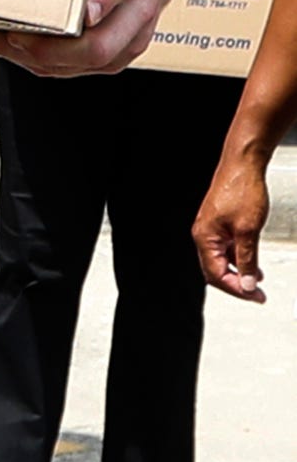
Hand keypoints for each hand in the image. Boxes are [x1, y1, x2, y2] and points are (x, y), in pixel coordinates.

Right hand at [197, 154, 270, 301]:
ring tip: (258, 282)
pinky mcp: (219, 224)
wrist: (243, 165)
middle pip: (215, 270)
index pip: (217, 275)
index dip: (238, 289)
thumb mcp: (249, 231)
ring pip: (221, 260)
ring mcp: (211, 229)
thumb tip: (249, 284)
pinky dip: (239, 260)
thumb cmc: (242, 191)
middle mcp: (204, 235)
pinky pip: (225, 249)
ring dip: (239, 273)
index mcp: (205, 238)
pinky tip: (253, 263)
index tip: (257, 297)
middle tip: (258, 296)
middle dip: (237, 285)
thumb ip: (248, 260)